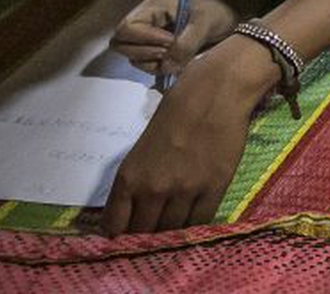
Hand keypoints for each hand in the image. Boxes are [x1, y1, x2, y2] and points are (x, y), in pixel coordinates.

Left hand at [102, 35, 275, 233]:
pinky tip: (194, 217)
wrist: (214, 93)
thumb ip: (137, 182)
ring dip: (172, 231)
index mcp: (129, 177)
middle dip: (146, 235)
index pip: (115, 226)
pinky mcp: (214, 187)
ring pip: (173, 230)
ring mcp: (185, 190)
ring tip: (175, 223)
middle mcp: (153, 189)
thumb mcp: (141, 150)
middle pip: (145, 232)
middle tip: (153, 229)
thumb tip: (136, 210)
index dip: (119, 236)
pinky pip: (201, 221)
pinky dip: (196, 225)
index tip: (126, 236)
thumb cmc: (175, 113)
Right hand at [112, 0, 238, 81]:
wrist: (241, 4)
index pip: (127, 27)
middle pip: (122, 43)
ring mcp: (154, 33)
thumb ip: (186, 44)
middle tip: (171, 53)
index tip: (170, 43)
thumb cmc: (224, 5)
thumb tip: (167, 66)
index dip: (144, 40)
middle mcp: (150, 19)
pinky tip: (180, 65)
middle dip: (144, 53)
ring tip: (178, 59)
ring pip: (135, 56)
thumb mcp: (207, 22)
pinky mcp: (164, 46)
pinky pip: (150, 62)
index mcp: (155, 6)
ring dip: (152, 63)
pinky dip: (160, 67)